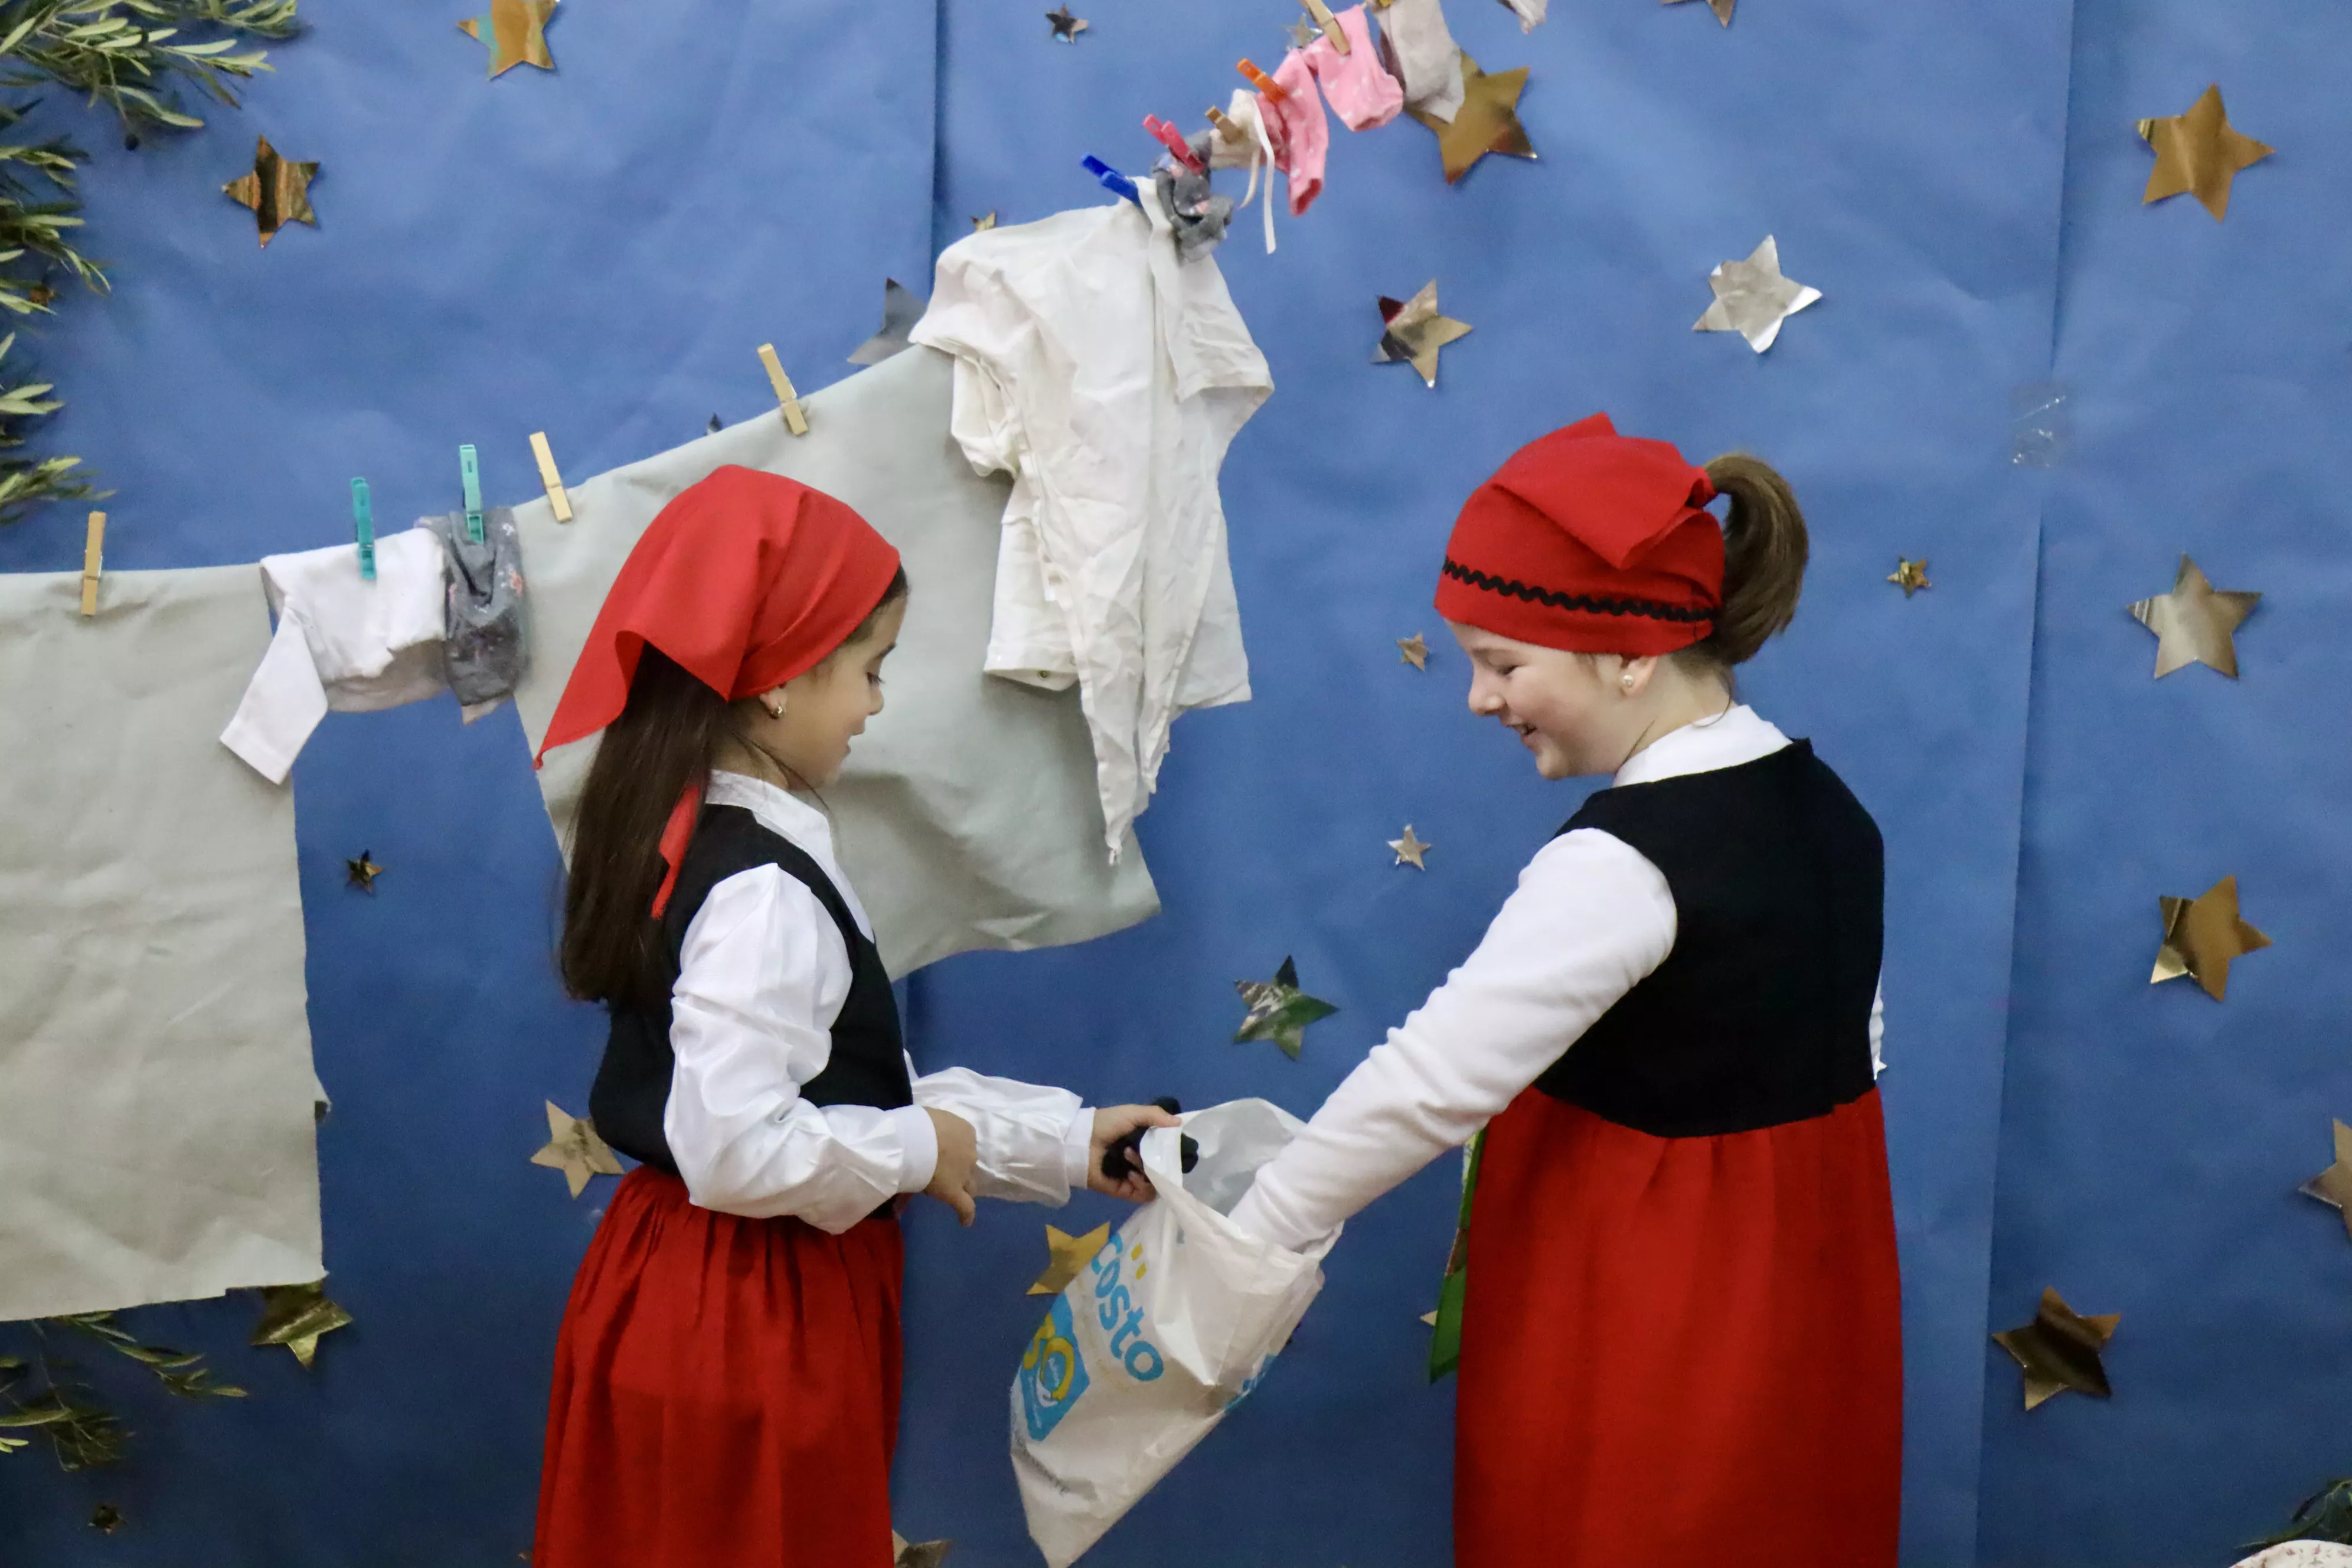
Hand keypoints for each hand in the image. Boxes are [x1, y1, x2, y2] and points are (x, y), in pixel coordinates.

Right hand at [922, 1108, 977, 1225]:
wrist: (913, 1139)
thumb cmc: (917, 1123)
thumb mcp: (930, 1119)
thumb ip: (934, 1130)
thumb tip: (925, 1135)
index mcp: (965, 1131)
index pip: (964, 1143)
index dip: (953, 1151)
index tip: (941, 1153)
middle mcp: (969, 1152)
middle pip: (968, 1165)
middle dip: (960, 1169)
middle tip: (944, 1172)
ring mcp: (963, 1174)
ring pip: (969, 1185)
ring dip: (962, 1188)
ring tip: (953, 1194)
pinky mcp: (954, 1192)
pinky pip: (965, 1206)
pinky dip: (966, 1214)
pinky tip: (964, 1222)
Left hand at [1087, 1103, 1182, 1201]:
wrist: (1081, 1142)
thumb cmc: (1106, 1124)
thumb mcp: (1132, 1113)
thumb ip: (1155, 1115)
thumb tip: (1179, 1122)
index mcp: (1141, 1143)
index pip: (1163, 1152)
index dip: (1172, 1151)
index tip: (1175, 1147)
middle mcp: (1138, 1161)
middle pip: (1162, 1169)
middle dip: (1160, 1163)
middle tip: (1153, 1156)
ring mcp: (1131, 1177)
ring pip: (1155, 1184)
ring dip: (1148, 1173)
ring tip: (1133, 1162)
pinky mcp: (1123, 1191)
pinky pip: (1143, 1195)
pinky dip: (1141, 1186)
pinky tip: (1131, 1175)